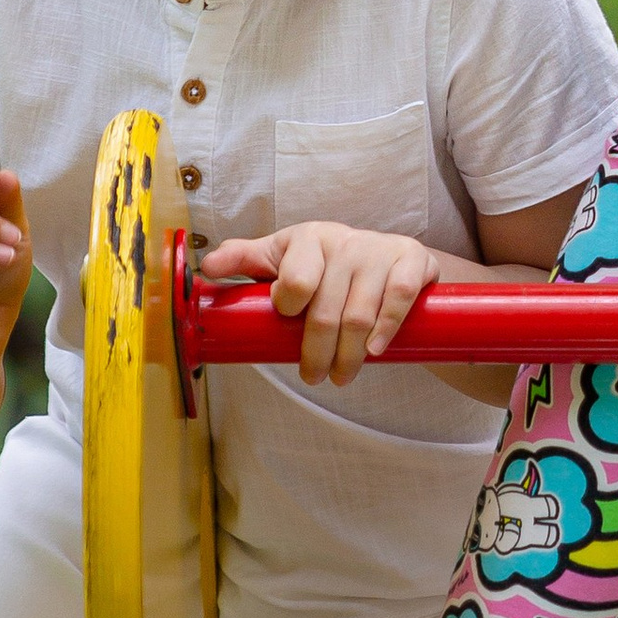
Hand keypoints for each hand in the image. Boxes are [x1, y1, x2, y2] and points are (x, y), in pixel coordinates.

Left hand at [200, 222, 443, 385]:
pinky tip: (375, 351)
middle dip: (316, 353)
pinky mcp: (411, 259)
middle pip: (326, 311)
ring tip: (341, 376)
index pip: (294, 281)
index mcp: (306, 239)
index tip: (287, 326)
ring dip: (348, 355)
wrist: (392, 257)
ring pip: (359, 314)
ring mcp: (378, 249)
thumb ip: (244, 259)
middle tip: (313, 378)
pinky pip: (398, 298)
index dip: (289, 310)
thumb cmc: (326, 264)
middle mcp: (343, 240)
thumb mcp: (283, 257)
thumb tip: (206, 267)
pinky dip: (385, 329)